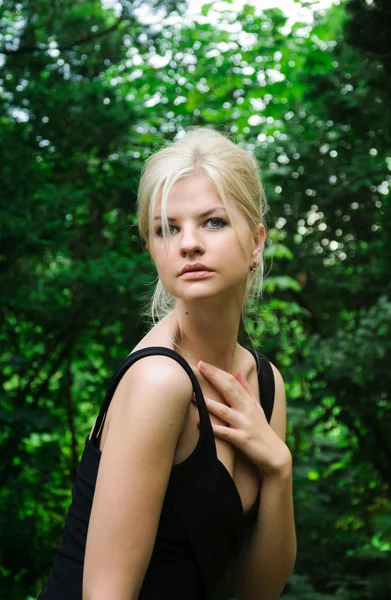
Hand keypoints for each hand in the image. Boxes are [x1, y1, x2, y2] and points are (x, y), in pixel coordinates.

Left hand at [197, 360, 290, 475]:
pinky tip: (200, 422)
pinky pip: (225, 433)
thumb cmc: (262, 429)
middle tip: (198, 367)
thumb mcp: (256, 407)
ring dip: (208, 403)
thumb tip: (239, 372)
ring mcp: (244, 424)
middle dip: (213, 377)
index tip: (202, 363)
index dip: (217, 372)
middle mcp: (247, 410)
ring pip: (224, 411)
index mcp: (248, 401)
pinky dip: (213, 427)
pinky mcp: (242, 440)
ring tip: (193, 395)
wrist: (275, 454)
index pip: (232, 381)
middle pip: (229, 389)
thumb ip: (246, 390)